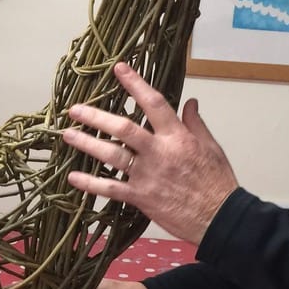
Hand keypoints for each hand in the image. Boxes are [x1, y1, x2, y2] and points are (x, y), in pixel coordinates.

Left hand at [61, 62, 237, 244]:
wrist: (220, 218)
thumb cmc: (217, 183)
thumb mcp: (212, 147)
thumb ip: (196, 123)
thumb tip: (190, 102)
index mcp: (178, 137)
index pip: (154, 103)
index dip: (135, 84)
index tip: (118, 69)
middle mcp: (159, 152)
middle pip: (123, 128)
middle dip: (96, 117)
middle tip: (75, 109)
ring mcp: (147, 175)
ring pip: (112, 155)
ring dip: (87, 143)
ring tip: (68, 134)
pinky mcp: (141, 197)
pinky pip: (111, 188)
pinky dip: (90, 183)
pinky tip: (73, 177)